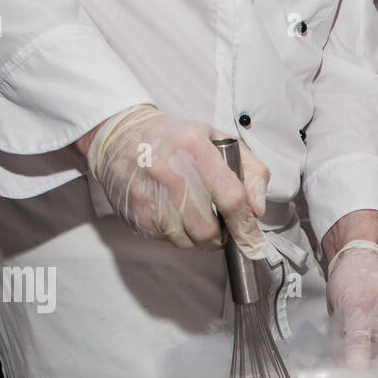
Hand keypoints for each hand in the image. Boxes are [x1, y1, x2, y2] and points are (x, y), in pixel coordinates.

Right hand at [80, 104, 272, 254]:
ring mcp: (150, 195)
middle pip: (208, 230)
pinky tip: (172, 211)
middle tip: (219, 225)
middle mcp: (170, 171)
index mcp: (196, 148)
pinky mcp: (137, 212)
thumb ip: (250, 171)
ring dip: (197, 237)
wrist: (121, 134)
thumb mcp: (219, 141)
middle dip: (220, 237)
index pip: (231, 198)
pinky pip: (167, 240)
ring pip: (188, 241)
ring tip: (193, 214)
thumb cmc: (177, 140)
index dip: (245, 227)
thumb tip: (257, 210)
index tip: (254, 243)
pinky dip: (177, 234)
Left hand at [326, 242, 377, 368]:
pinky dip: (338, 353)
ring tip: (337, 351)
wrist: (349, 259)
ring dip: (345, 362)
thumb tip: (357, 369)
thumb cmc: (361, 276)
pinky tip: (332, 346)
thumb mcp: (357, 311)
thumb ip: (357, 342)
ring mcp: (373, 339)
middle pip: (377, 370)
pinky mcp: (357, 338)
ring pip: (360, 363)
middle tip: (341, 371)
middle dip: (358, 372)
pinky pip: (348, 353)